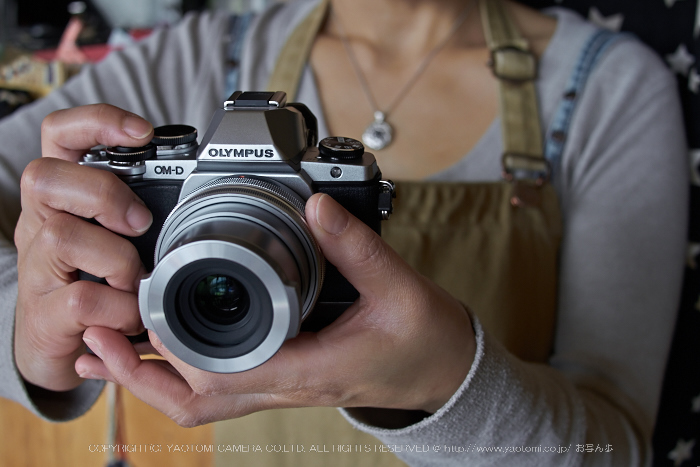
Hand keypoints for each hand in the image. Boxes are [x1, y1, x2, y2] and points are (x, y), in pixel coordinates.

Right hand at [14, 104, 154, 390]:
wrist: (63, 346)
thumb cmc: (99, 280)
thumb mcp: (120, 235)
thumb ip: (141, 210)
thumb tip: (198, 194)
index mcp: (64, 196)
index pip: (60, 135)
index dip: (97, 122)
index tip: (142, 131)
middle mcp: (41, 222)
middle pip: (44, 177)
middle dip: (102, 193)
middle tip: (139, 223)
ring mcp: (36, 267)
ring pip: (61, 236)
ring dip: (117, 259)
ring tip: (136, 279)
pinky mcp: (43, 312)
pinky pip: (80, 300)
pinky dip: (120, 308)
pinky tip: (131, 313)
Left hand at [75, 193, 475, 425]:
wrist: (443, 371)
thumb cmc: (423, 340)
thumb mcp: (400, 287)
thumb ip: (356, 246)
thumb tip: (316, 207)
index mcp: (310, 366)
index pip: (224, 374)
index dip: (172, 350)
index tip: (138, 312)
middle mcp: (288, 383)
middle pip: (195, 400)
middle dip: (139, 373)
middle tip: (98, 333)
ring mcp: (283, 384)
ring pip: (203, 401)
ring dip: (153, 380)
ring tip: (112, 347)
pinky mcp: (286, 374)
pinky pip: (222, 388)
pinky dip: (182, 376)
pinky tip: (163, 351)